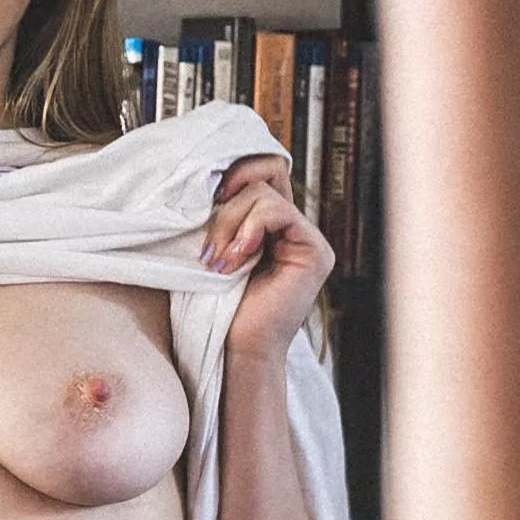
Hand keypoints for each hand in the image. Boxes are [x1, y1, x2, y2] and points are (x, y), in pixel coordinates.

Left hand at [202, 155, 334, 363]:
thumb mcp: (215, 247)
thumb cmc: (221, 306)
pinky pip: (278, 211)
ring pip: (264, 192)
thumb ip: (222, 214)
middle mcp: (295, 228)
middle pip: (264, 174)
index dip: (233, 175)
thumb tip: (206, 177)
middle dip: (226, 205)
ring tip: (219, 262)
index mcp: (272, 225)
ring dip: (230, 224)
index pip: (261, 171)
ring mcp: (308, 238)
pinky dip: (248, 229)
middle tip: (209, 248)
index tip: (205, 203)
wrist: (238, 348)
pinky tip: (237, 260)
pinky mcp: (315, 251)